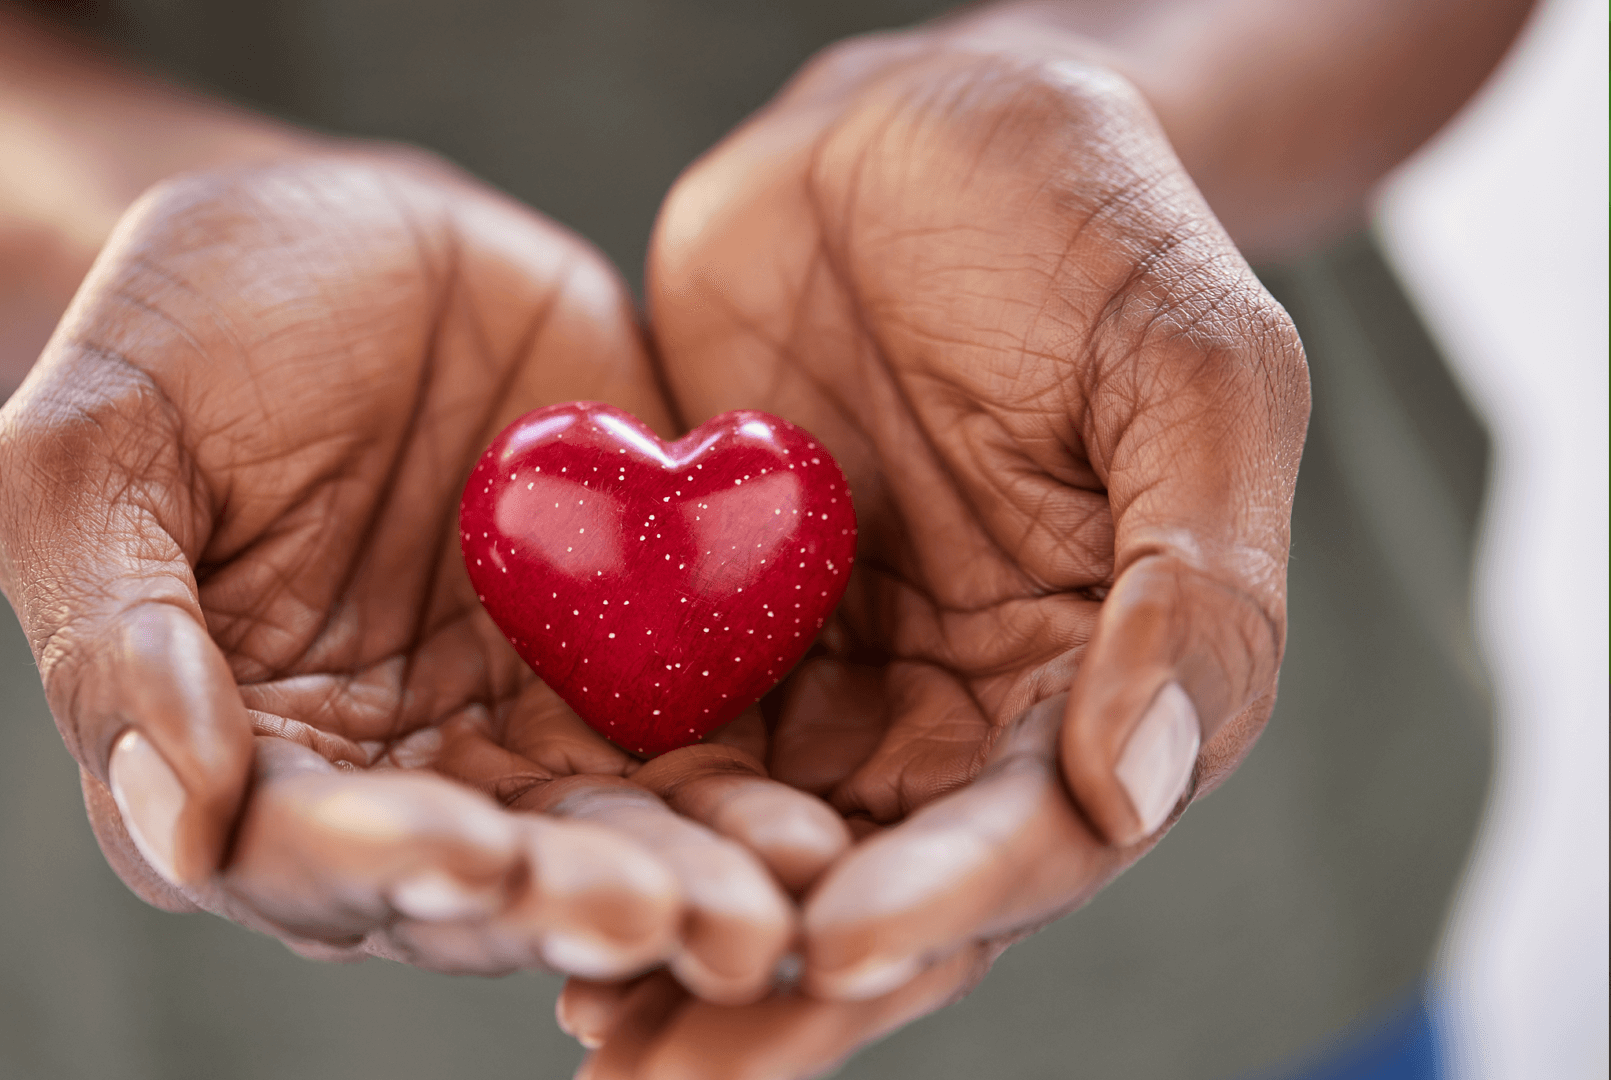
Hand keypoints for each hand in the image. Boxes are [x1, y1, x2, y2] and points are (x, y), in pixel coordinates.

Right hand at [0, 146, 837, 1001]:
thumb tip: (174, 827)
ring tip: (762, 907)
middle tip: (657, 915)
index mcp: (227, 757)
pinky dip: (749, 801)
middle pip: (470, 883)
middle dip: (562, 901)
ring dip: (682, 888)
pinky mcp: (624, 676)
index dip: (373, 862)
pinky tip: (814, 832)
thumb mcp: (89, 448)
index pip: (292, 850)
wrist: (345, 237)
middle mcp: (379, 782)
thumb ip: (114, 634)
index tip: (462, 850)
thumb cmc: (182, 331)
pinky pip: (694, 755)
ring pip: (599, 845)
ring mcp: (509, 736)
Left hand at [569, 27, 1309, 1074]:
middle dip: (789, 987)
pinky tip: (536, 882)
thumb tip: (1137, 786)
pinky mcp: (736, 633)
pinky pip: (678, 753)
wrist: (924, 124)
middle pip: (894, 890)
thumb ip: (1197, 575)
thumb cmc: (1092, 220)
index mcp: (1116, 678)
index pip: (1038, 831)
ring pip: (775, 853)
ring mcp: (853, 681)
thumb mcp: (1191, 364)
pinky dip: (623, 829)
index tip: (834, 946)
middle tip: (671, 1075)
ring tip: (589, 1028)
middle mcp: (979, 712)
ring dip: (688, 944)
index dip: (948, 899)